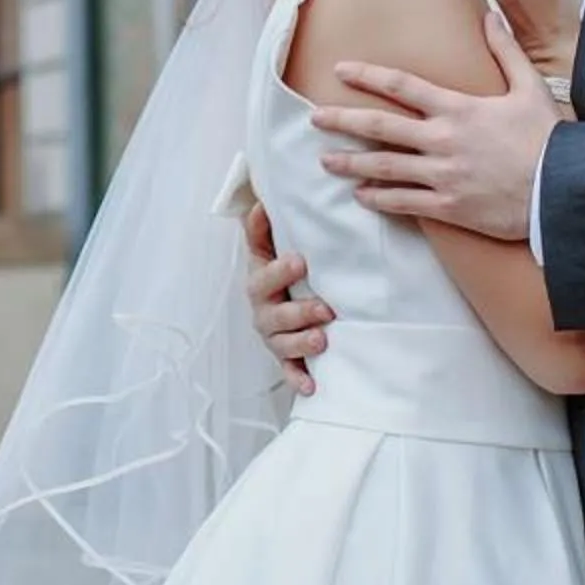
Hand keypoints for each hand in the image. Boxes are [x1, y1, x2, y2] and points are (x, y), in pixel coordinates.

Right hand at [243, 203, 332, 396]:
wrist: (286, 306)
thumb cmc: (284, 274)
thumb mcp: (273, 248)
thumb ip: (264, 227)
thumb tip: (261, 198)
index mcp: (261, 280)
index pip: (263, 274)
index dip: (279, 270)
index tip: (302, 262)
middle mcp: (263, 310)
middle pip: (272, 314)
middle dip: (297, 311)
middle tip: (324, 309)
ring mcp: (273, 337)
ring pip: (281, 343)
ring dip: (300, 342)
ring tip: (323, 339)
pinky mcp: (286, 359)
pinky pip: (289, 372)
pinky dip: (298, 379)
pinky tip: (312, 386)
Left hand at [315, 10, 559, 241]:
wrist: (564, 192)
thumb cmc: (548, 140)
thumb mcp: (530, 89)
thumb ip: (505, 51)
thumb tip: (489, 16)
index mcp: (458, 109)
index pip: (402, 86)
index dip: (367, 76)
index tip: (341, 70)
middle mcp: (443, 141)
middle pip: (380, 127)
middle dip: (342, 120)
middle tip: (314, 117)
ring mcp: (443, 176)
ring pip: (384, 168)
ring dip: (350, 164)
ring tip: (325, 160)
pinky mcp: (449, 207)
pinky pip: (404, 202)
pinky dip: (378, 199)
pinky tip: (360, 196)